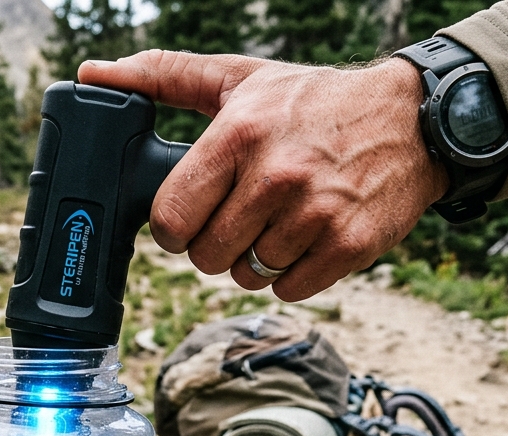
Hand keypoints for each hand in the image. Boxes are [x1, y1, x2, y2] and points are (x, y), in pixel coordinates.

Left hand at [77, 51, 449, 300]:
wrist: (414, 118)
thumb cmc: (314, 102)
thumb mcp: (239, 79)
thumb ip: (163, 78)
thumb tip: (93, 74)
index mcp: (238, 135)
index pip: (169, 220)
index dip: (174, 225)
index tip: (192, 213)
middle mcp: (275, 176)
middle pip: (205, 257)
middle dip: (215, 242)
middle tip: (242, 213)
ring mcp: (315, 214)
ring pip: (246, 276)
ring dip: (255, 259)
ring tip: (279, 220)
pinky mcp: (349, 245)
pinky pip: (288, 290)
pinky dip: (291, 274)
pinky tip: (306, 237)